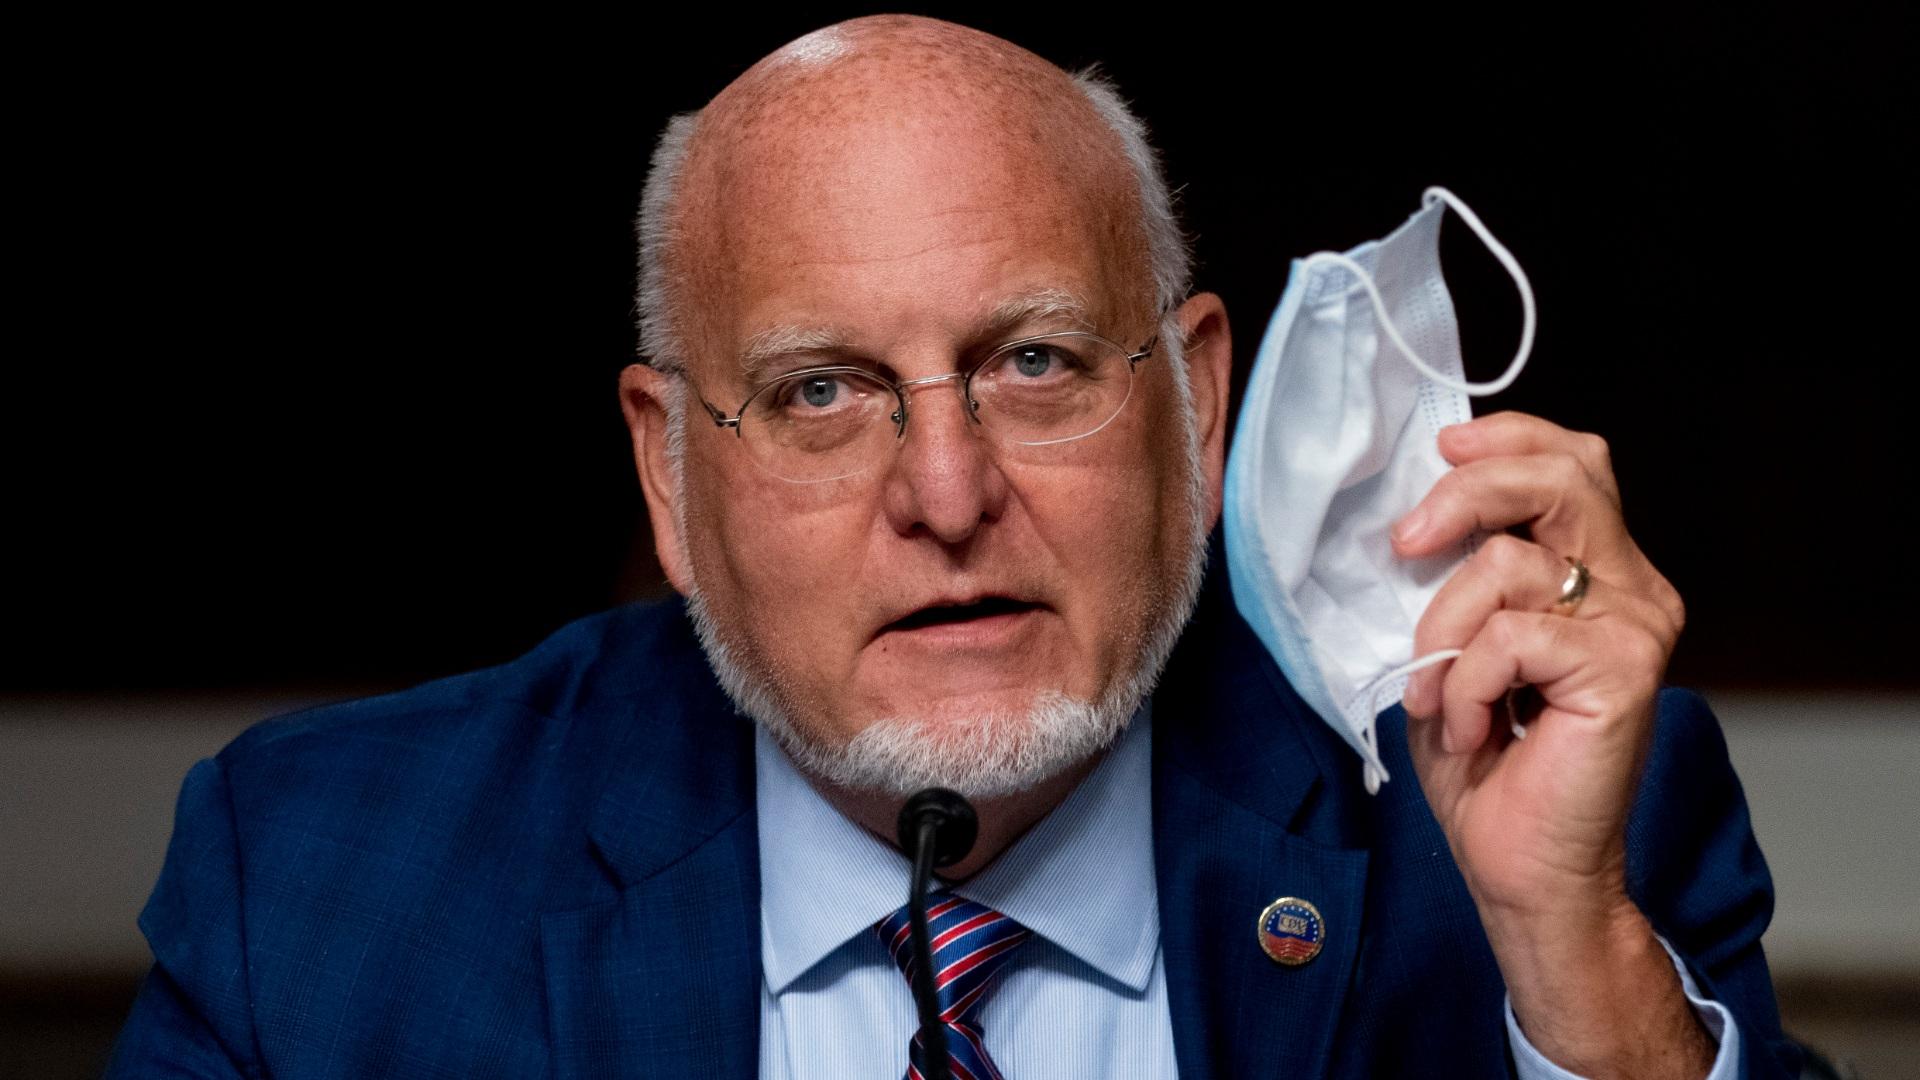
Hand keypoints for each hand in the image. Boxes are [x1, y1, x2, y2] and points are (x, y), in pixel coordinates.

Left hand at [1394, 411, 1711, 1076]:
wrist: (1522, 866)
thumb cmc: (1486, 764)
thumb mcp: (1456, 647)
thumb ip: (1458, 577)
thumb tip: (1412, 517)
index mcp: (1601, 571)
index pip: (1572, 461)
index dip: (1507, 439)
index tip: (1440, 452)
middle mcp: (1634, 587)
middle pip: (1561, 476)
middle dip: (1466, 494)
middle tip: (1404, 544)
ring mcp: (1637, 624)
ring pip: (1509, 561)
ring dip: (1442, 629)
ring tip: (1436, 697)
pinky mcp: (1624, 668)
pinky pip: (1509, 635)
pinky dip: (1463, 684)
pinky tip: (1470, 731)